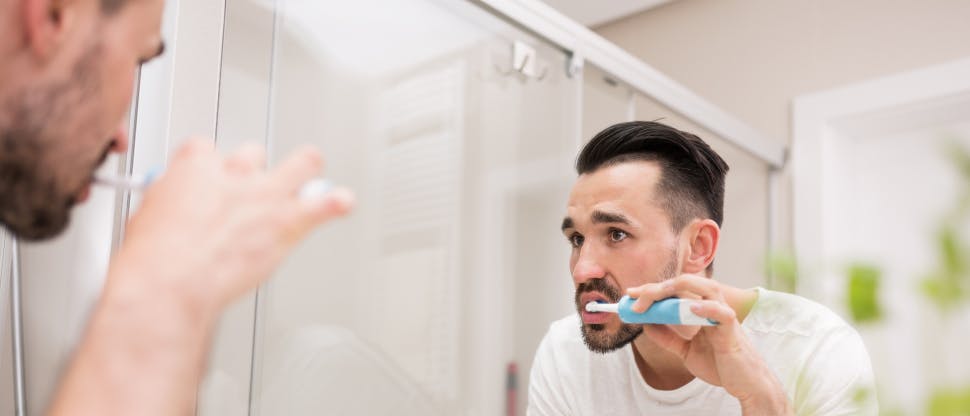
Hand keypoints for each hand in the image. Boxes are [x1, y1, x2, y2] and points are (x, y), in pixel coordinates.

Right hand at [108, 138, 353, 317]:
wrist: (172, 283)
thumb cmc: (154, 259)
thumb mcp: (146, 218)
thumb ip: (170, 205)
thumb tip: (173, 211)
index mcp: (195, 167)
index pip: (207, 150)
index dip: (212, 167)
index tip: (213, 181)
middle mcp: (235, 174)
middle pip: (254, 154)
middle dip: (254, 170)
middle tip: (255, 188)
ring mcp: (266, 194)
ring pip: (301, 163)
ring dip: (305, 169)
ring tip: (310, 175)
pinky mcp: (288, 220)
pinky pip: (325, 204)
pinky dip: (336, 203)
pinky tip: (343, 203)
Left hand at [627, 275, 791, 413]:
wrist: (744, 384)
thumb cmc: (720, 364)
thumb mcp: (686, 351)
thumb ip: (668, 337)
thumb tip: (645, 325)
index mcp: (701, 309)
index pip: (675, 291)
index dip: (651, 290)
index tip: (630, 294)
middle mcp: (713, 306)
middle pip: (685, 284)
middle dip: (657, 287)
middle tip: (634, 297)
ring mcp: (724, 315)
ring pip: (705, 288)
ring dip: (677, 288)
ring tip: (656, 294)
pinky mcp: (732, 329)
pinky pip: (721, 313)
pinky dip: (707, 307)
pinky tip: (691, 308)